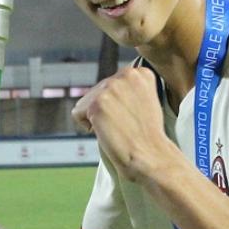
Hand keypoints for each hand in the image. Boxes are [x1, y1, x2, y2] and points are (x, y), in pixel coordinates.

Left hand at [72, 66, 179, 181]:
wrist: (150, 156)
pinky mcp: (97, 103)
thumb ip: (128, 89)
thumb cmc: (147, 136)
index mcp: (139, 72)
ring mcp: (111, 87)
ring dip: (97, 118)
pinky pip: (78, 113)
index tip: (133, 116)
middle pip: (97, 91)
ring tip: (118, 128)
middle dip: (106, 110)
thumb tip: (109, 88)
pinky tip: (107, 132)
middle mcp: (126, 74)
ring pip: (86, 102)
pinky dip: (88, 127)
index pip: (111, 84)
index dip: (118, 104)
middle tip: (125, 125)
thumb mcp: (146, 100)